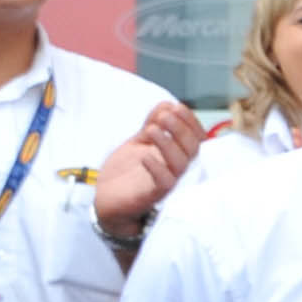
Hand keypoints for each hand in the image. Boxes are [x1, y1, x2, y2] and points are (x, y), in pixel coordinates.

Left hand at [93, 99, 205, 236]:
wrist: (106, 197)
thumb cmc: (126, 171)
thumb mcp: (139, 141)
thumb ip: (152, 124)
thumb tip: (166, 104)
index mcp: (179, 155)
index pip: (196, 137)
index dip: (189, 121)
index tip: (176, 106)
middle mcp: (179, 169)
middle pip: (193, 149)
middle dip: (180, 129)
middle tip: (164, 116)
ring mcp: (169, 183)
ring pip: (180, 164)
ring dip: (168, 144)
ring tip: (150, 130)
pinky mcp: (154, 195)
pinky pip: (164, 183)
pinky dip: (157, 168)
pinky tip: (145, 156)